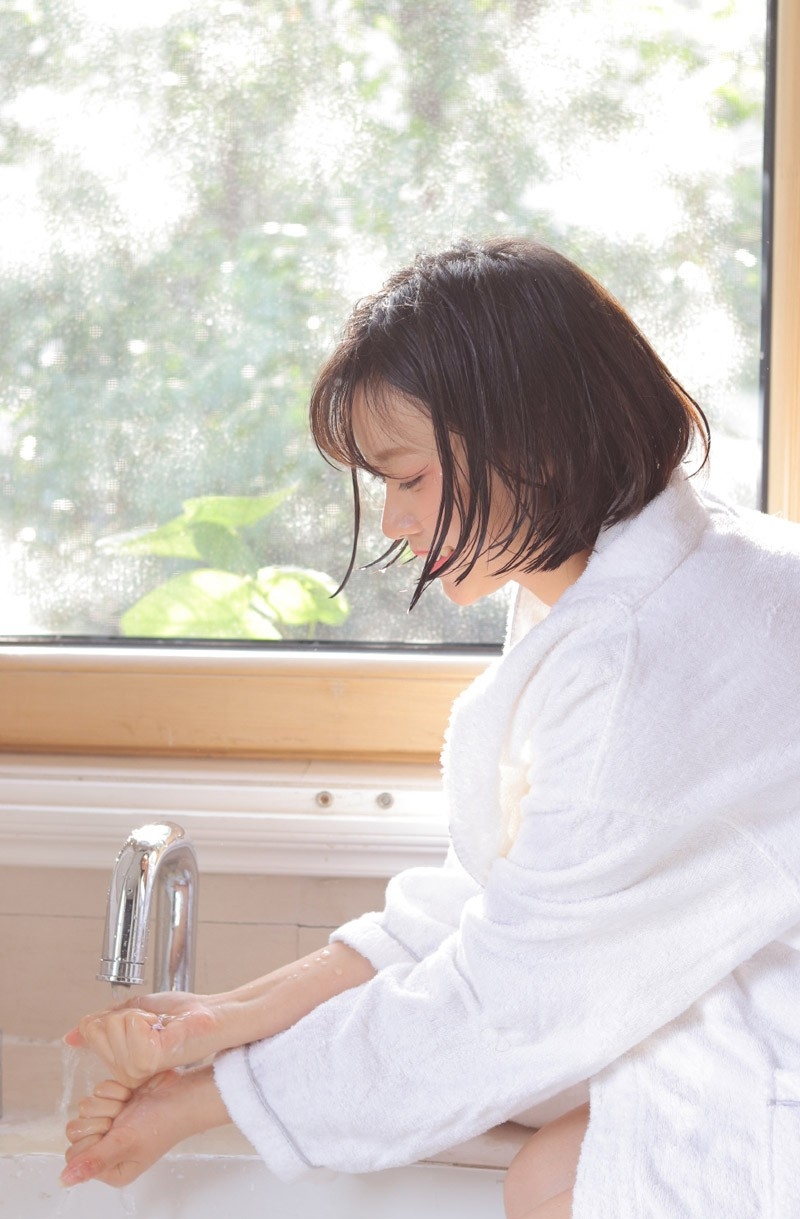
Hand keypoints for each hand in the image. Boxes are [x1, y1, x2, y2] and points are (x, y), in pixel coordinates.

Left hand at [61, 1066, 229, 1188]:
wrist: (182, 1093)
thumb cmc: (161, 1123)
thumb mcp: (125, 1144)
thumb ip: (94, 1160)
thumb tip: (63, 1180)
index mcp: (110, 1167)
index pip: (74, 1155)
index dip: (89, 1140)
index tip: (110, 1133)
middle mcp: (107, 1146)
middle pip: (76, 1129)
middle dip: (99, 1118)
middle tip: (122, 1119)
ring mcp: (111, 1121)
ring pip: (85, 1107)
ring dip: (110, 1102)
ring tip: (129, 1106)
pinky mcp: (115, 1099)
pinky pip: (98, 1090)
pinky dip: (116, 1089)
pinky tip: (131, 1094)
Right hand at [64, 993, 220, 1087]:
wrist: (210, 1015)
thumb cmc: (180, 1014)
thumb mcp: (134, 1013)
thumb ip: (103, 1024)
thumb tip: (71, 1036)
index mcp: (120, 1061)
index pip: (89, 1029)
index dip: (114, 1014)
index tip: (140, 1020)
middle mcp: (125, 1071)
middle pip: (99, 1027)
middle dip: (127, 1013)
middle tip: (154, 1023)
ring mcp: (135, 1069)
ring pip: (113, 1024)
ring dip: (139, 1015)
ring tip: (160, 1026)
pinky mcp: (147, 1060)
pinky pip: (130, 1024)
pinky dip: (148, 1016)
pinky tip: (164, 1029)